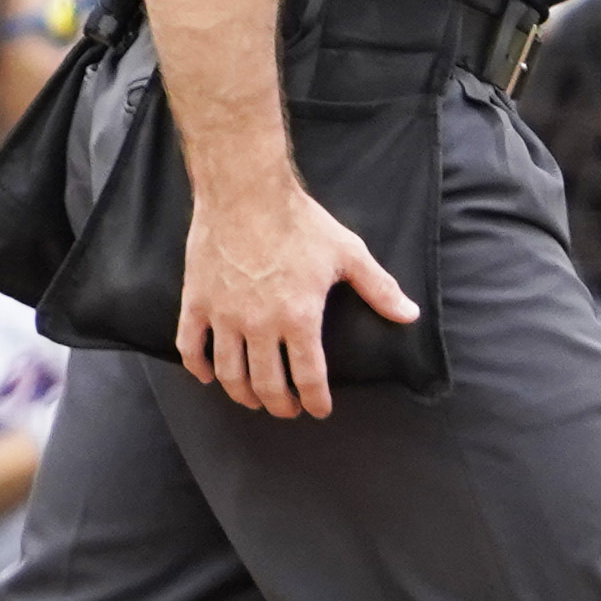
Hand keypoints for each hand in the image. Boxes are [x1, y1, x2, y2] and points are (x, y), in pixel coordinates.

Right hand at [175, 177, 418, 422]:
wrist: (245, 190)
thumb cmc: (299, 220)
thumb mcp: (347, 253)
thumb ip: (379, 288)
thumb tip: (410, 314)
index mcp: (299, 317)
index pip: (308, 378)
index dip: (315, 401)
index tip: (319, 410)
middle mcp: (260, 324)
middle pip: (267, 384)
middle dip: (280, 405)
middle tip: (287, 410)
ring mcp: (224, 315)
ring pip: (230, 373)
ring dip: (242, 394)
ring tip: (253, 400)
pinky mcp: (196, 301)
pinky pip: (190, 345)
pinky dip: (197, 367)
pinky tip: (207, 377)